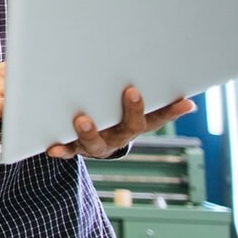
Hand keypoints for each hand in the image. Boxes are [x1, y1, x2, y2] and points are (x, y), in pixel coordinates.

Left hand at [46, 87, 195, 158]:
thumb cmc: (115, 116)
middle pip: (130, 128)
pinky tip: (52, 147)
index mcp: (135, 125)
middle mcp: (119, 136)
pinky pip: (68, 150)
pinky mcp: (76, 148)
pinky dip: (61, 149)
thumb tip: (181, 87)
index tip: (185, 101)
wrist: (95, 143)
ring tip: (82, 119)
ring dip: (90, 131)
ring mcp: (98, 144)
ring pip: (96, 142)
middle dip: (133, 111)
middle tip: (132, 92)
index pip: (158, 118)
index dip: (172, 111)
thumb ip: (150, 97)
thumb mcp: (133, 108)